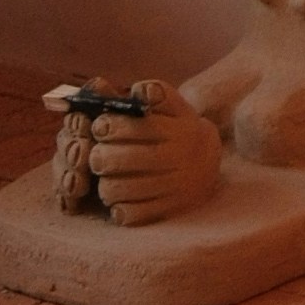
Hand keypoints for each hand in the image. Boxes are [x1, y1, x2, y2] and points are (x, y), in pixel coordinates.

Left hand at [84, 94, 224, 226]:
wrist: (208, 163)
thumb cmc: (178, 128)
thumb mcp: (172, 106)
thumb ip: (153, 92)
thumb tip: (139, 90)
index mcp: (178, 130)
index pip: (138, 127)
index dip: (110, 126)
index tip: (99, 127)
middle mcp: (178, 159)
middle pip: (125, 159)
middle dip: (100, 156)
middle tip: (96, 156)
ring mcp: (173, 188)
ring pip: (120, 189)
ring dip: (104, 183)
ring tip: (105, 178)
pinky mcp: (167, 211)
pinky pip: (131, 215)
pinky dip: (117, 208)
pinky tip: (118, 199)